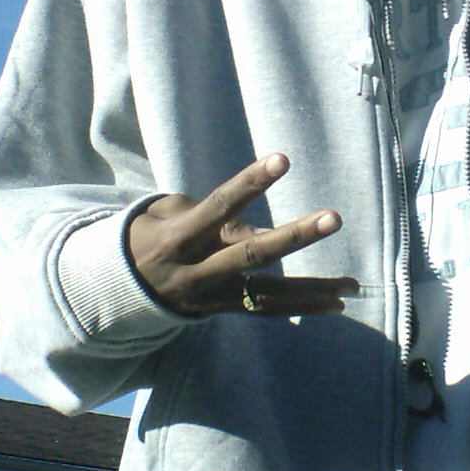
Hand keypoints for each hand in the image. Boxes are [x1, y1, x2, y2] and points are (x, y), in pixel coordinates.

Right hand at [128, 154, 357, 317]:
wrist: (118, 290)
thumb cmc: (150, 235)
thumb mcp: (166, 216)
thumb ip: (215, 216)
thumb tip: (259, 229)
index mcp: (178, 238)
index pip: (219, 206)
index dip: (250, 184)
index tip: (282, 159)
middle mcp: (197, 271)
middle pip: (251, 255)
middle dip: (294, 237)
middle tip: (333, 218)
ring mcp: (212, 297)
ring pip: (267, 294)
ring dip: (312, 289)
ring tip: (351, 285)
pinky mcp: (223, 311)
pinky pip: (268, 310)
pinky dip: (303, 307)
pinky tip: (336, 303)